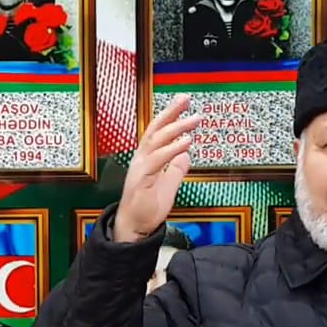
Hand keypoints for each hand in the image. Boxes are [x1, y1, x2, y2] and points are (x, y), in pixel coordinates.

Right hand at [114, 94, 200, 242]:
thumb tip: (186, 153)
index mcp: (147, 158)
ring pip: (157, 141)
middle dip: (171, 112)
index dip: (170, 115)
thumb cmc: (147, 207)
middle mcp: (141, 159)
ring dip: (176, 129)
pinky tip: (185, 143)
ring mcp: (140, 168)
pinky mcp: (141, 179)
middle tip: (186, 98)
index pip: (158, 131)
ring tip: (193, 120)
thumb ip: (176, 168)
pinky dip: (171, 150)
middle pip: (155, 129)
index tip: (183, 101)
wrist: (134, 227)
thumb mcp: (168, 184)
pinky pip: (158, 160)